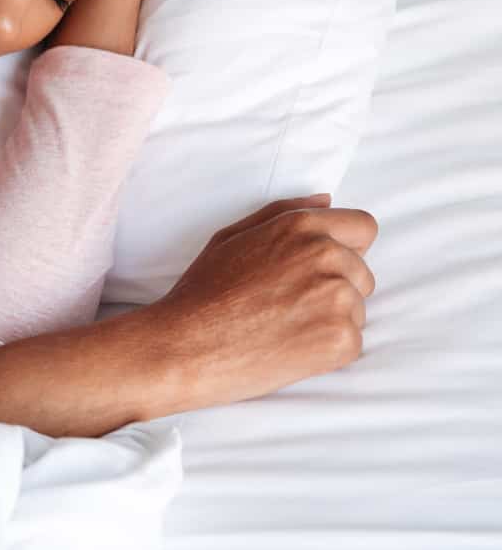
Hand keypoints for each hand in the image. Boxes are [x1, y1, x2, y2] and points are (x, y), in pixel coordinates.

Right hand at [141, 193, 378, 410]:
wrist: (186, 347)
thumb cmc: (203, 292)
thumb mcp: (232, 237)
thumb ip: (283, 213)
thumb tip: (327, 200)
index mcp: (302, 227)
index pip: (363, 227)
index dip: (346, 246)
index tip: (319, 267)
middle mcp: (327, 255)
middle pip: (362, 272)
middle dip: (335, 287)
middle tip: (287, 304)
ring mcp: (338, 298)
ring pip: (358, 308)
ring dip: (331, 319)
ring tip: (284, 327)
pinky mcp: (342, 339)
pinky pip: (352, 341)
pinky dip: (327, 349)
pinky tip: (290, 348)